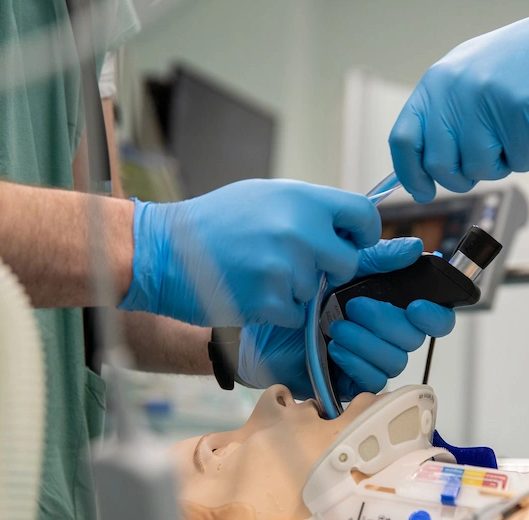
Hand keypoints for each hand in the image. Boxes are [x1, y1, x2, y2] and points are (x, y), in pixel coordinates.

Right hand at [119, 179, 379, 327]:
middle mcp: (299, 230)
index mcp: (302, 199)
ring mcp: (285, 267)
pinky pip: (295, 314)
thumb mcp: (266, 196)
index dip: (364, 232)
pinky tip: (252, 291)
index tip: (353, 240)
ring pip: (318, 291)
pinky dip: (278, 310)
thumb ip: (308, 208)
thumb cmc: (215, 222)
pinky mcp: (269, 301)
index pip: (364, 215)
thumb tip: (348, 223)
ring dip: (298, 290)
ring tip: (261, 272)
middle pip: (348, 261)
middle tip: (301, 264)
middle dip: (331, 268)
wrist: (164, 251)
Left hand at [238, 238, 456, 399]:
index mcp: (390, 306)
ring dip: (367, 341)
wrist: (260, 323)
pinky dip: (355, 362)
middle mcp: (386, 335)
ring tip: (335, 327)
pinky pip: (373, 381)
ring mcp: (370, 360)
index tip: (417, 305)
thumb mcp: (339, 268)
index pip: (434, 317)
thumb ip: (377, 259)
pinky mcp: (352, 383)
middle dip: (387, 321)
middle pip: (415, 338)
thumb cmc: (297, 296)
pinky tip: (333, 348)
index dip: (435, 314)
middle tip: (355, 306)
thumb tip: (414, 247)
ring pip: (395, 360)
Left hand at [389, 0, 528, 201]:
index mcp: (437, 82)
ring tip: (516, 133)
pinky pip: (518, 162)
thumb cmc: (526, 61)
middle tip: (488, 160)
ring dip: (502, 163)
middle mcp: (455, 91)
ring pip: (480, 169)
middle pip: (440, 165)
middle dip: (464, 176)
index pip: (404, 139)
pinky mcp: (519, 113)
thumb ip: (446, 115)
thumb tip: (426, 163)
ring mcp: (486, 101)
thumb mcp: (470, 79)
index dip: (411, 173)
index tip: (423, 190)